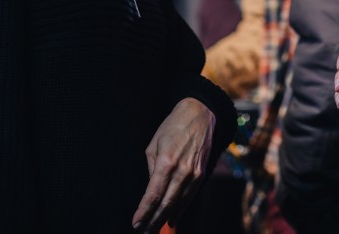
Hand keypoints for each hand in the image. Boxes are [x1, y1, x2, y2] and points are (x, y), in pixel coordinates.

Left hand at [132, 97, 215, 232]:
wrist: (200, 116)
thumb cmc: (173, 128)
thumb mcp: (153, 145)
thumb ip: (152, 170)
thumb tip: (151, 191)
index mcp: (166, 162)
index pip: (153, 194)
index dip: (144, 211)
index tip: (136, 222)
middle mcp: (182, 171)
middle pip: (166, 203)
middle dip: (154, 220)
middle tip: (144, 231)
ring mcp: (194, 174)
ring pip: (179, 203)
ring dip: (166, 218)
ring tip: (155, 229)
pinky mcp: (202, 174)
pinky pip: (190, 197)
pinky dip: (180, 209)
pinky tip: (172, 218)